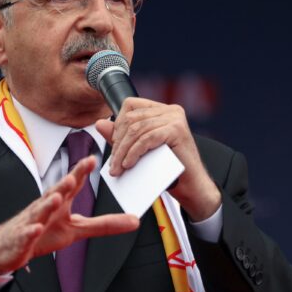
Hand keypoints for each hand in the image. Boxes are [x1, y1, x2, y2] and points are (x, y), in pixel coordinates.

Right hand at [0, 156, 139, 273]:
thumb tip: (135, 221)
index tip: (92, 160)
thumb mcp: (77, 229)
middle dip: (62, 185)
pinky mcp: (22, 238)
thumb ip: (105, 224)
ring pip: (39, 212)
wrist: (10, 246)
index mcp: (59, 202)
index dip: (80, 172)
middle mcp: (44, 207)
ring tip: (56, 199)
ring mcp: (31, 222)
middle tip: (72, 177)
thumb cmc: (45, 231)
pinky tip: (36, 229)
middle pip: (53, 194)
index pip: (71, 185)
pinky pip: (26, 234)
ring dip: (46, 205)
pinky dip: (30, 232)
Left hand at [95, 97, 220, 221]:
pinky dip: (134, 152)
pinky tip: (128, 164)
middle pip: (132, 119)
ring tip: (117, 168)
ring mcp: (175, 118)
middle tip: (113, 163)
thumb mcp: (140, 150)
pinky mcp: (177, 130)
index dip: (118, 123)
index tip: (115, 144)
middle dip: (118, 142)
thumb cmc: (168, 168)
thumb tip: (100, 124)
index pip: (131, 105)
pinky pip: (147, 138)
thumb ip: (121, 136)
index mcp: (162, 110)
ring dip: (123, 151)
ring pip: (137, 130)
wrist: (191, 186)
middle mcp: (170, 110)